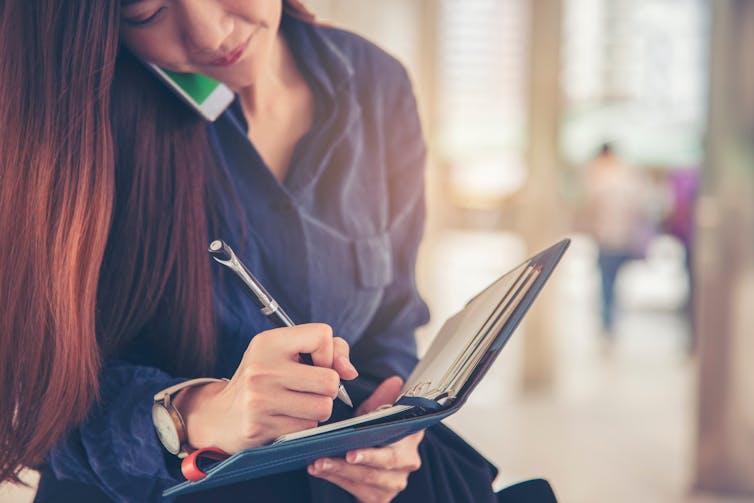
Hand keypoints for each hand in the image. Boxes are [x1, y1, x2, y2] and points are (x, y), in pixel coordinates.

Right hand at [174, 323, 357, 452]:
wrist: (221, 415)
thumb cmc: (264, 378)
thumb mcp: (286, 352)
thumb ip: (328, 349)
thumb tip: (350, 372)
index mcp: (268, 342)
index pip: (322, 335)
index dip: (328, 353)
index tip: (315, 364)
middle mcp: (262, 368)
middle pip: (330, 380)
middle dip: (328, 388)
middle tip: (308, 389)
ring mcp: (260, 399)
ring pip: (323, 408)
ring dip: (316, 409)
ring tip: (296, 404)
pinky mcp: (261, 427)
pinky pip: (307, 428)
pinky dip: (302, 425)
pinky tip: (283, 418)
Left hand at [308, 376, 423, 502]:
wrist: (380, 453)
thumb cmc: (379, 429)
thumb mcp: (380, 412)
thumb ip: (384, 400)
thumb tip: (394, 381)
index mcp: (410, 440)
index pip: (393, 451)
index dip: (371, 454)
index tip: (350, 452)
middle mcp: (406, 465)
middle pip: (376, 471)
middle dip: (347, 467)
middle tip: (324, 459)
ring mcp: (393, 484)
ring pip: (364, 482)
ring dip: (337, 473)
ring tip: (316, 463)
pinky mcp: (380, 497)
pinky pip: (357, 491)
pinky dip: (336, 480)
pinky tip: (319, 471)